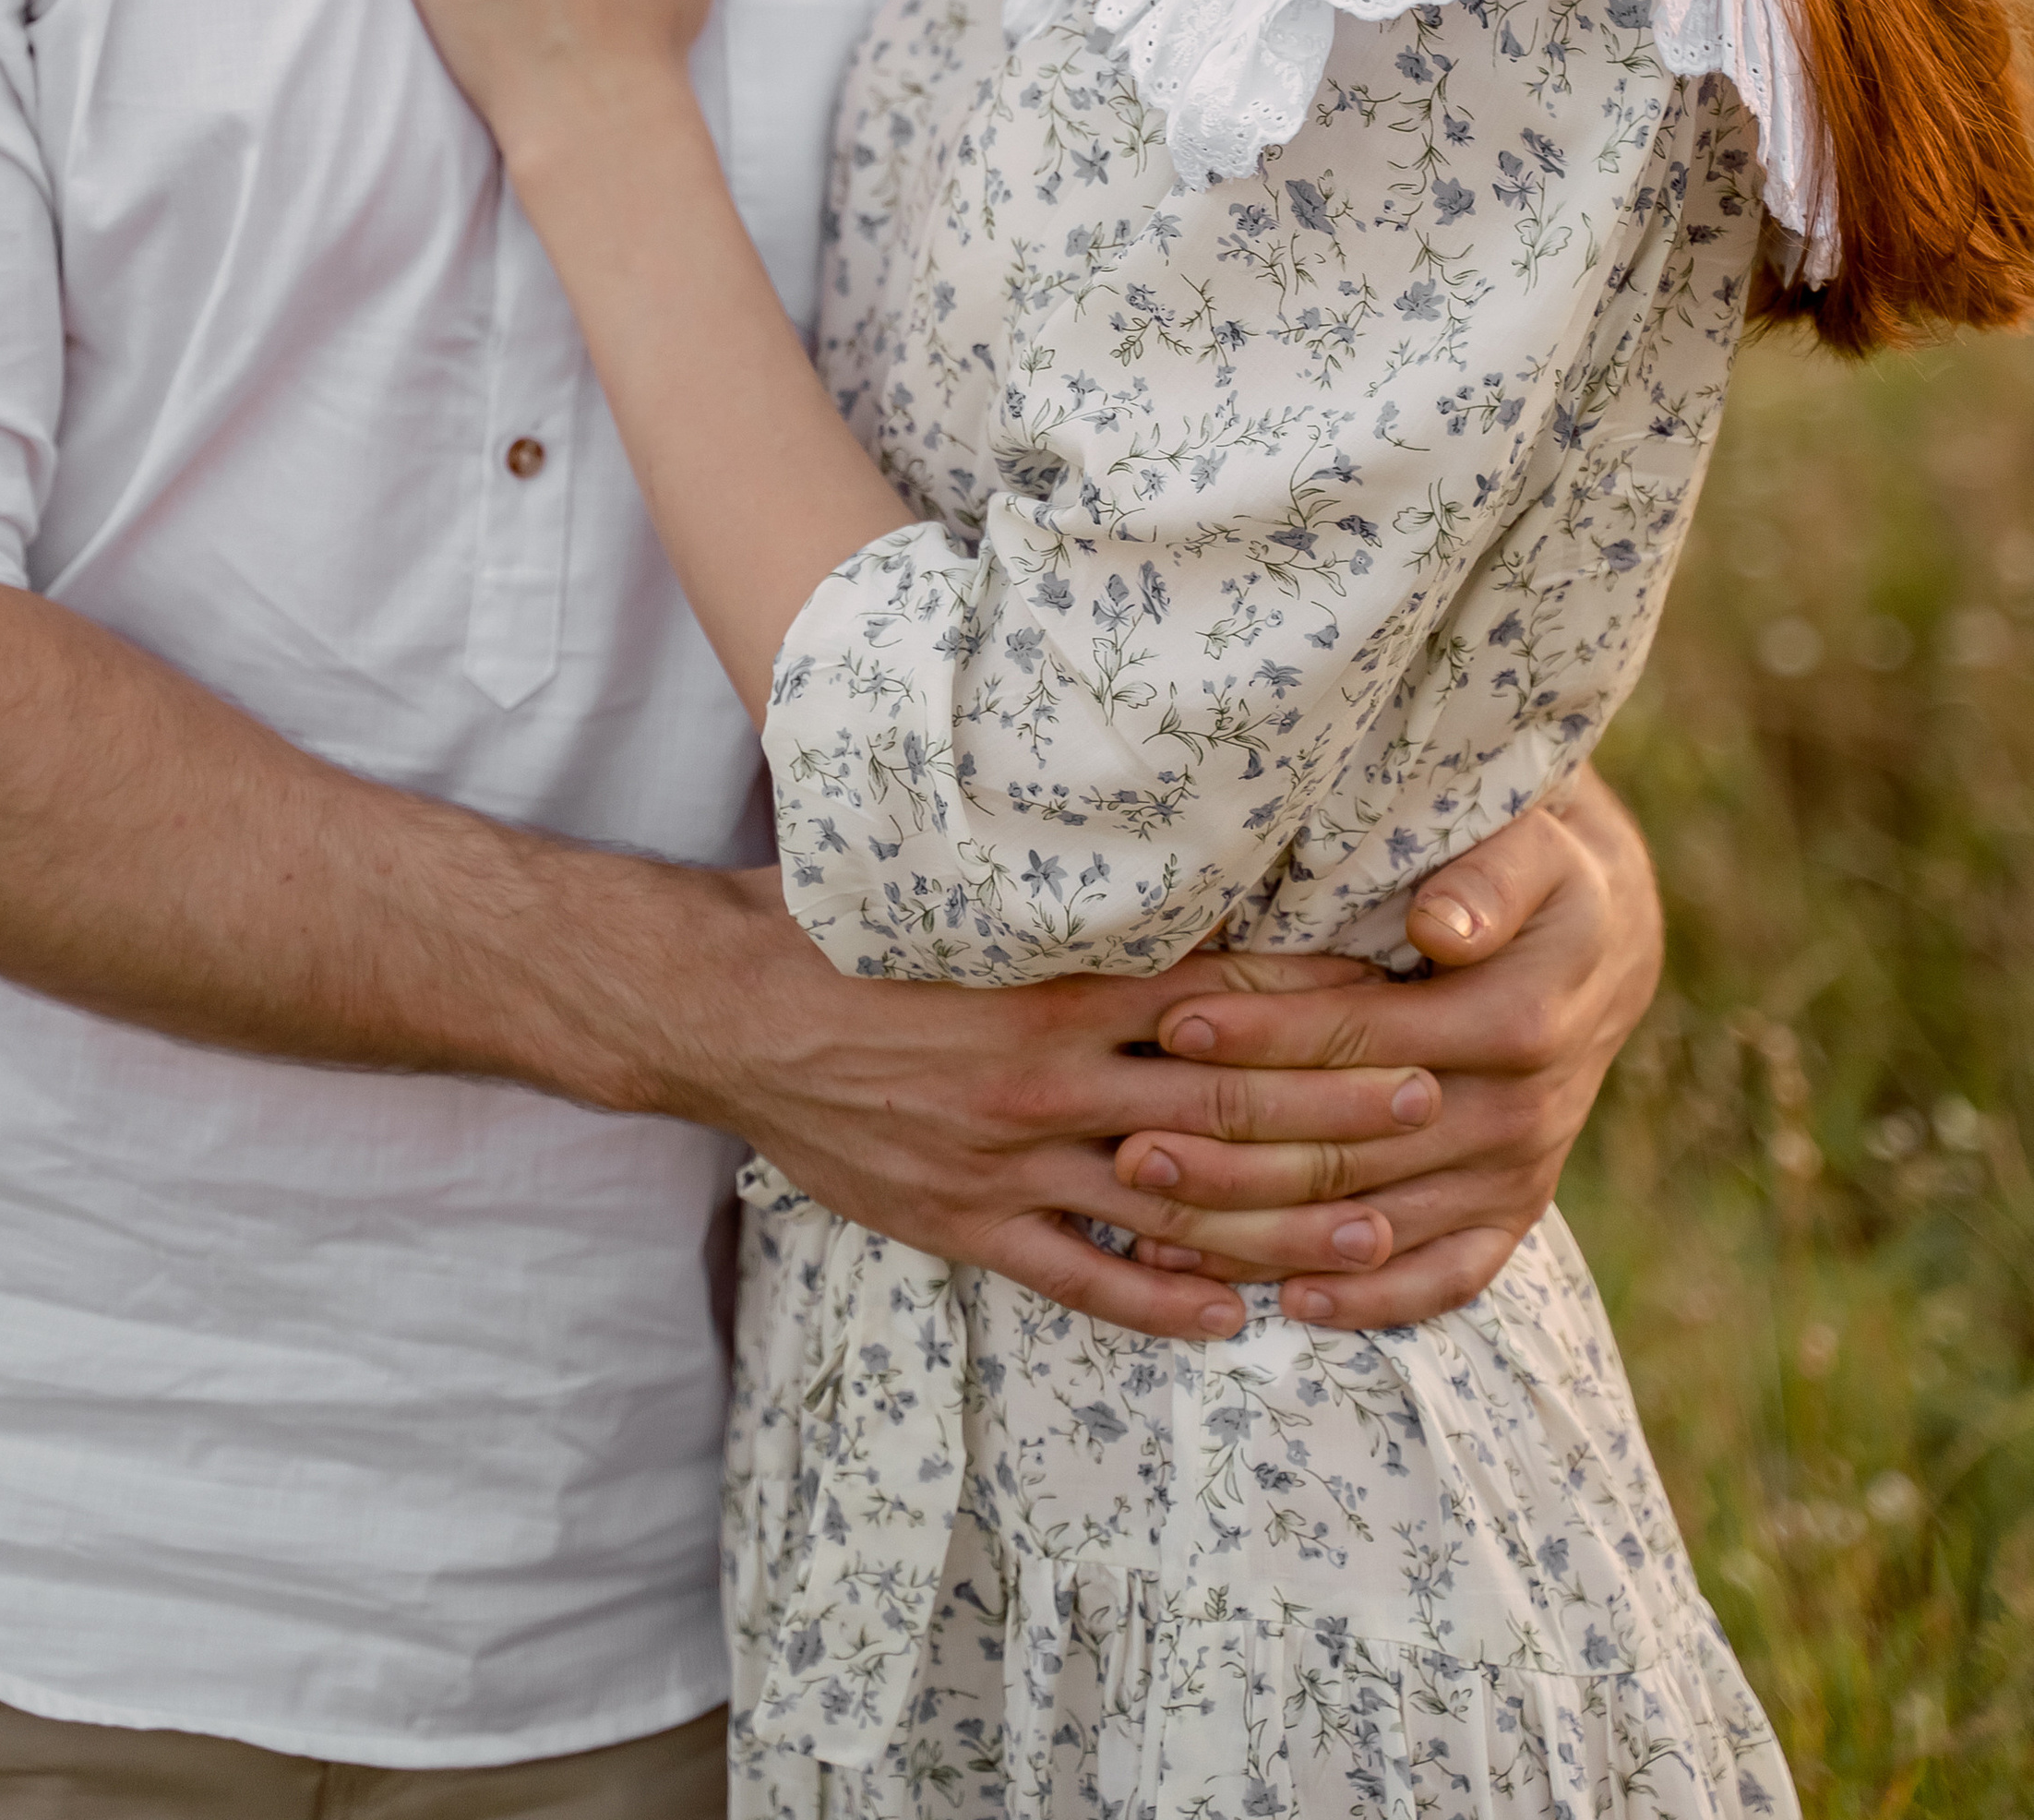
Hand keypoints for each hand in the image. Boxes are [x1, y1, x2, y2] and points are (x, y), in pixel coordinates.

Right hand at [677, 871, 1451, 1342]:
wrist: (723, 1007)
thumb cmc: (847, 924)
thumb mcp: (963, 888)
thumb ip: (1064, 889)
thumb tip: (1164, 841)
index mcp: (1053, 982)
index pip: (1219, 989)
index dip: (1314, 994)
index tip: (1397, 987)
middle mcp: (1047, 1075)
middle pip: (1226, 1102)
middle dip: (1337, 1105)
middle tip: (1433, 1099)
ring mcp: (1009, 1160)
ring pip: (1175, 1205)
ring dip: (1284, 1218)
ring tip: (1377, 1226)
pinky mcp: (966, 1224)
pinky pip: (1083, 1281)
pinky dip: (1163, 1304)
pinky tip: (1231, 1315)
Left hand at [1110, 769, 1662, 1327]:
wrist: (1603, 950)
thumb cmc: (1536, 882)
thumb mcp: (1527, 854)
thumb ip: (1484, 882)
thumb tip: (1439, 925)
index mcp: (1513, 1022)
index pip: (1361, 1036)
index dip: (1264, 1034)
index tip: (1173, 1027)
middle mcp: (1517, 1113)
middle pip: (1350, 1147)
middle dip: (1233, 1152)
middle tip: (1130, 1149)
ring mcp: (1517, 1175)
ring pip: (1374, 1224)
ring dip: (1264, 1234)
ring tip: (1161, 1232)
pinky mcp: (1515, 1214)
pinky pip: (1444, 1277)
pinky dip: (1368, 1297)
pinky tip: (1288, 1302)